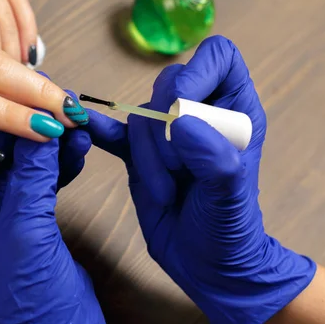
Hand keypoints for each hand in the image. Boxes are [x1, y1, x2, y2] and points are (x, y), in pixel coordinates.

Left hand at [0, 114, 105, 323]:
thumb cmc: (25, 300)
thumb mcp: (25, 230)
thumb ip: (32, 177)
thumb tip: (39, 129)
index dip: (6, 123)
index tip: (31, 99)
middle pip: (5, 155)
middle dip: (35, 131)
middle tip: (60, 106)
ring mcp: (5, 213)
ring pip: (29, 166)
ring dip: (55, 147)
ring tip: (77, 125)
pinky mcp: (32, 219)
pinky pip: (45, 182)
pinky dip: (63, 166)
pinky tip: (78, 149)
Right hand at [84, 36, 316, 323]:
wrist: (206, 265)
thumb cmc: (229, 229)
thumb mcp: (228, 197)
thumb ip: (214, 158)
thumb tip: (182, 120)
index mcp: (236, 112)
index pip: (218, 58)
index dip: (197, 70)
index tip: (182, 105)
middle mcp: (201, 114)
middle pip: (170, 84)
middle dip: (165, 126)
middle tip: (176, 167)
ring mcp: (168, 134)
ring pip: (142, 115)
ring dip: (147, 154)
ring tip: (165, 190)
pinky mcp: (140, 155)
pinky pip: (117, 133)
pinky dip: (102, 130)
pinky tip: (89, 127)